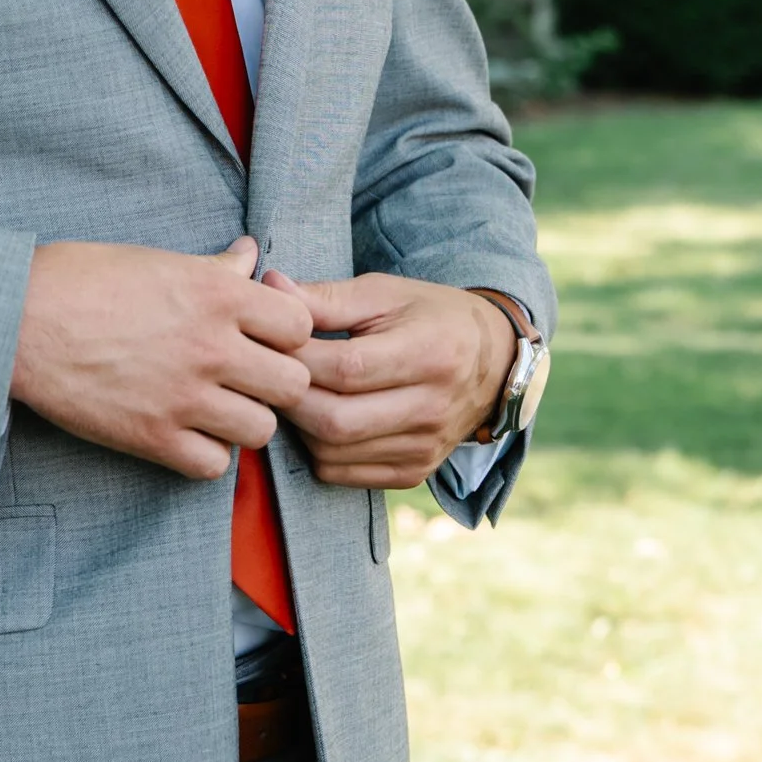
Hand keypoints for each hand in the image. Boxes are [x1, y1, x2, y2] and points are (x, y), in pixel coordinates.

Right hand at [11, 235, 313, 479]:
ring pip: (262, 429)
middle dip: (275, 383)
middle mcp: (210, 346)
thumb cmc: (80, 279)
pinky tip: (186, 433)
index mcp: (216, 294)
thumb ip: (215, 268)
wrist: (17, 319)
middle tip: (247, 380)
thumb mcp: (156, 260)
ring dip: (243, 421)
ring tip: (216, 409)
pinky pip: (214, 466)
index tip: (263, 338)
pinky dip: (205, 455)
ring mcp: (183, 395)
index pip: (300, 326)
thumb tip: (250, 255)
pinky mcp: (151, 436)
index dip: (287, 336)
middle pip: (293, 384)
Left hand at [270, 272, 515, 490]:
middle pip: (335, 419)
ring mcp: (424, 447)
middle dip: (289, 397)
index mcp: (429, 354)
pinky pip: (343, 475)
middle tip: (268, 374)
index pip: (346, 368)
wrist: (493, 362)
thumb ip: (326, 298)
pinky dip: (315, 450)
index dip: (296, 358)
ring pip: (333, 451)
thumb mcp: (385, 293)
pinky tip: (313, 421)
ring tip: (288, 394)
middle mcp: (432, 408)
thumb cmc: (430, 317)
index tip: (269, 342)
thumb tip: (270, 286)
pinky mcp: (414, 472)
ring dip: (297, 426)